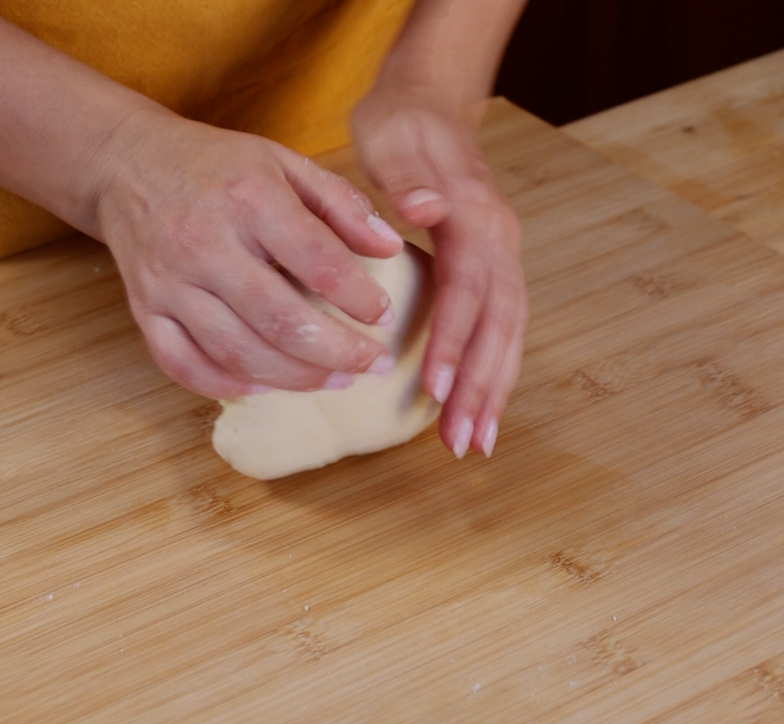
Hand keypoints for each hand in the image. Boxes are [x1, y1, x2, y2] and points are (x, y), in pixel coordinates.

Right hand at [95, 110, 403, 398]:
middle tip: (375, 365)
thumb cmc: (218, 167)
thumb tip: (390, 248)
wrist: (128, 163)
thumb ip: (341, 203)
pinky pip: (182, 365)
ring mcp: (169, 282)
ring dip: (296, 378)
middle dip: (338, 353)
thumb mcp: (285, 162)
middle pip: (280, 320)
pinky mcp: (145, 309)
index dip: (360, 298)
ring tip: (337, 380)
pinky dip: (227, 386)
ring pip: (237, 352)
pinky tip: (266, 387)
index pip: (317, 261)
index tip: (385, 316)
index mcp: (249, 199)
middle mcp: (205, 244)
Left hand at [353, 88, 528, 458]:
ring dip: (494, 390)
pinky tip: (481, 405)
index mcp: (473, 215)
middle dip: (480, 386)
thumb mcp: (393, 136)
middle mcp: (500, 241)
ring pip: (509, 334)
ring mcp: (504, 256)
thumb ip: (407, 177)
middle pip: (498, 324)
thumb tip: (427, 212)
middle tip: (462, 442)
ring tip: (478, 442)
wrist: (432, 103)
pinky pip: (503, 328)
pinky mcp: (495, 269)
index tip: (434, 392)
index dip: (452, 342)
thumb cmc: (403, 125)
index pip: (466, 289)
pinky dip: (494, 370)